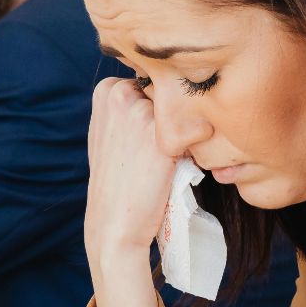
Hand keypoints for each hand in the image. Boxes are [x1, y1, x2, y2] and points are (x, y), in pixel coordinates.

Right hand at [83, 78, 178, 306]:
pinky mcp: (160, 132)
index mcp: (107, 88)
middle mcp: (120, 91)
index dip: (164, 110)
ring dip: (191, 129)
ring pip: (188, 108)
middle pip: (174, 90)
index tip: (149, 138)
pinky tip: (181, 165)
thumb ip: (132, 106)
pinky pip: (198, 127)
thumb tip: (170, 88)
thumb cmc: (120, 182)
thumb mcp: (113, 133)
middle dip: (178, 115)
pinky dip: (199, 146)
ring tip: (171, 160)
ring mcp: (139, 108)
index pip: (158, 81)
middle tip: (161, 151)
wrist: (115, 225)